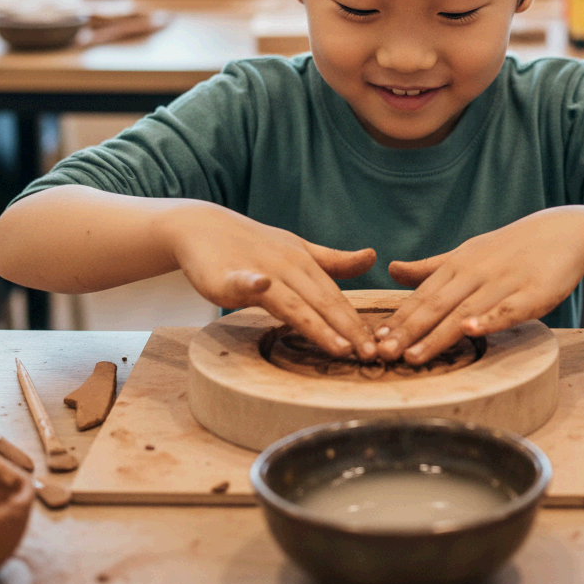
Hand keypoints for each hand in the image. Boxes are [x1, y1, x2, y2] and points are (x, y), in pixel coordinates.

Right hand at [163, 203, 377, 358]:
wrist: (204, 228)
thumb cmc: (254, 244)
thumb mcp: (298, 250)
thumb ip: (333, 260)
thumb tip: (372, 256)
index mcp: (306, 264)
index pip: (336, 298)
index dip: (357, 322)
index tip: (378, 346)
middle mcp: (289, 268)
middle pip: (322, 302)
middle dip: (349, 330)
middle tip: (371, 355)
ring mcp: (260, 270)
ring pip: (292, 302)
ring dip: (317, 324)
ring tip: (340, 346)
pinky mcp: (229, 275)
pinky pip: (243, 280)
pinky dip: (252, 282)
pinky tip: (261, 286)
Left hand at [376, 209, 583, 363]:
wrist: (562, 233)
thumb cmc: (510, 248)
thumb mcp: (467, 253)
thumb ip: (429, 267)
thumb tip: (391, 270)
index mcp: (457, 265)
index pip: (421, 297)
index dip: (398, 319)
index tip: (374, 341)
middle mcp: (474, 273)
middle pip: (436, 306)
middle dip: (407, 332)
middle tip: (382, 355)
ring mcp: (502, 283)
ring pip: (465, 312)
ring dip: (437, 335)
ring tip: (413, 356)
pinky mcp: (531, 294)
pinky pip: (507, 309)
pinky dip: (489, 320)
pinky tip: (472, 331)